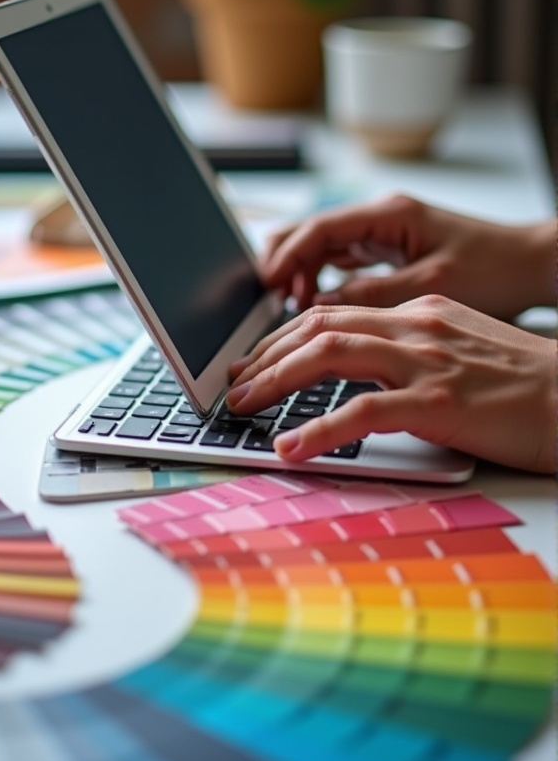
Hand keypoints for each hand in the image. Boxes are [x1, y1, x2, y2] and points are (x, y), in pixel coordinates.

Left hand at [226, 296, 556, 473]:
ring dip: (276, 379)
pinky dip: (318, 430)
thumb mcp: (460, 352)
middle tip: (235, 381)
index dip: (285, 335)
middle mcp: (416, 327)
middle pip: (320, 327)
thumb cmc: (525, 385)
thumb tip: (361, 375)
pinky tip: (291, 446)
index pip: (334, 314)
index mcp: (419, 314)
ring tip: (242, 403)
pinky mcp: (439, 403)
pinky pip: (362, 412)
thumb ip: (411, 352)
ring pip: (330, 355)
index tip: (255, 358)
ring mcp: (426, 362)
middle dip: (267, 354)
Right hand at [261, 194, 554, 319]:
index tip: (266, 284)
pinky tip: (315, 305)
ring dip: (301, 274)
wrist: (531, 264)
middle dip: (283, 262)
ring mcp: (383, 233)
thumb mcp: (431, 287)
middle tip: (265, 298)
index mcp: (390, 215)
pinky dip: (321, 280)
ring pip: (322, 247)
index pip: (320, 228)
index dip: (288, 256)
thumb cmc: (495, 270)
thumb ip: (373, 294)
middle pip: (311, 232)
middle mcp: (381, 218)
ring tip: (287, 308)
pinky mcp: (389, 251)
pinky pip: (341, 261)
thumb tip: (321, 308)